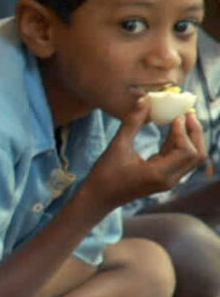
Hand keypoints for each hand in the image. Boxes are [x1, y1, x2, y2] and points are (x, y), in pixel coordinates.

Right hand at [85, 97, 205, 210]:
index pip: (187, 151)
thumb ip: (132, 122)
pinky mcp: (164, 178)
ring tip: (181, 118)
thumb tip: (144, 99)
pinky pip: (180, 159)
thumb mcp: (117, 145)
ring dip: (190, 137)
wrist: (99, 197)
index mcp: (159, 174)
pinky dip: (180, 143)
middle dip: (195, 132)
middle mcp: (169, 180)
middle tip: (188, 113)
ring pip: (192, 157)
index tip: (175, 116)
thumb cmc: (105, 174)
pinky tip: (172, 129)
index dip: (184, 131)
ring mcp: (168, 180)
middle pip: (198, 155)